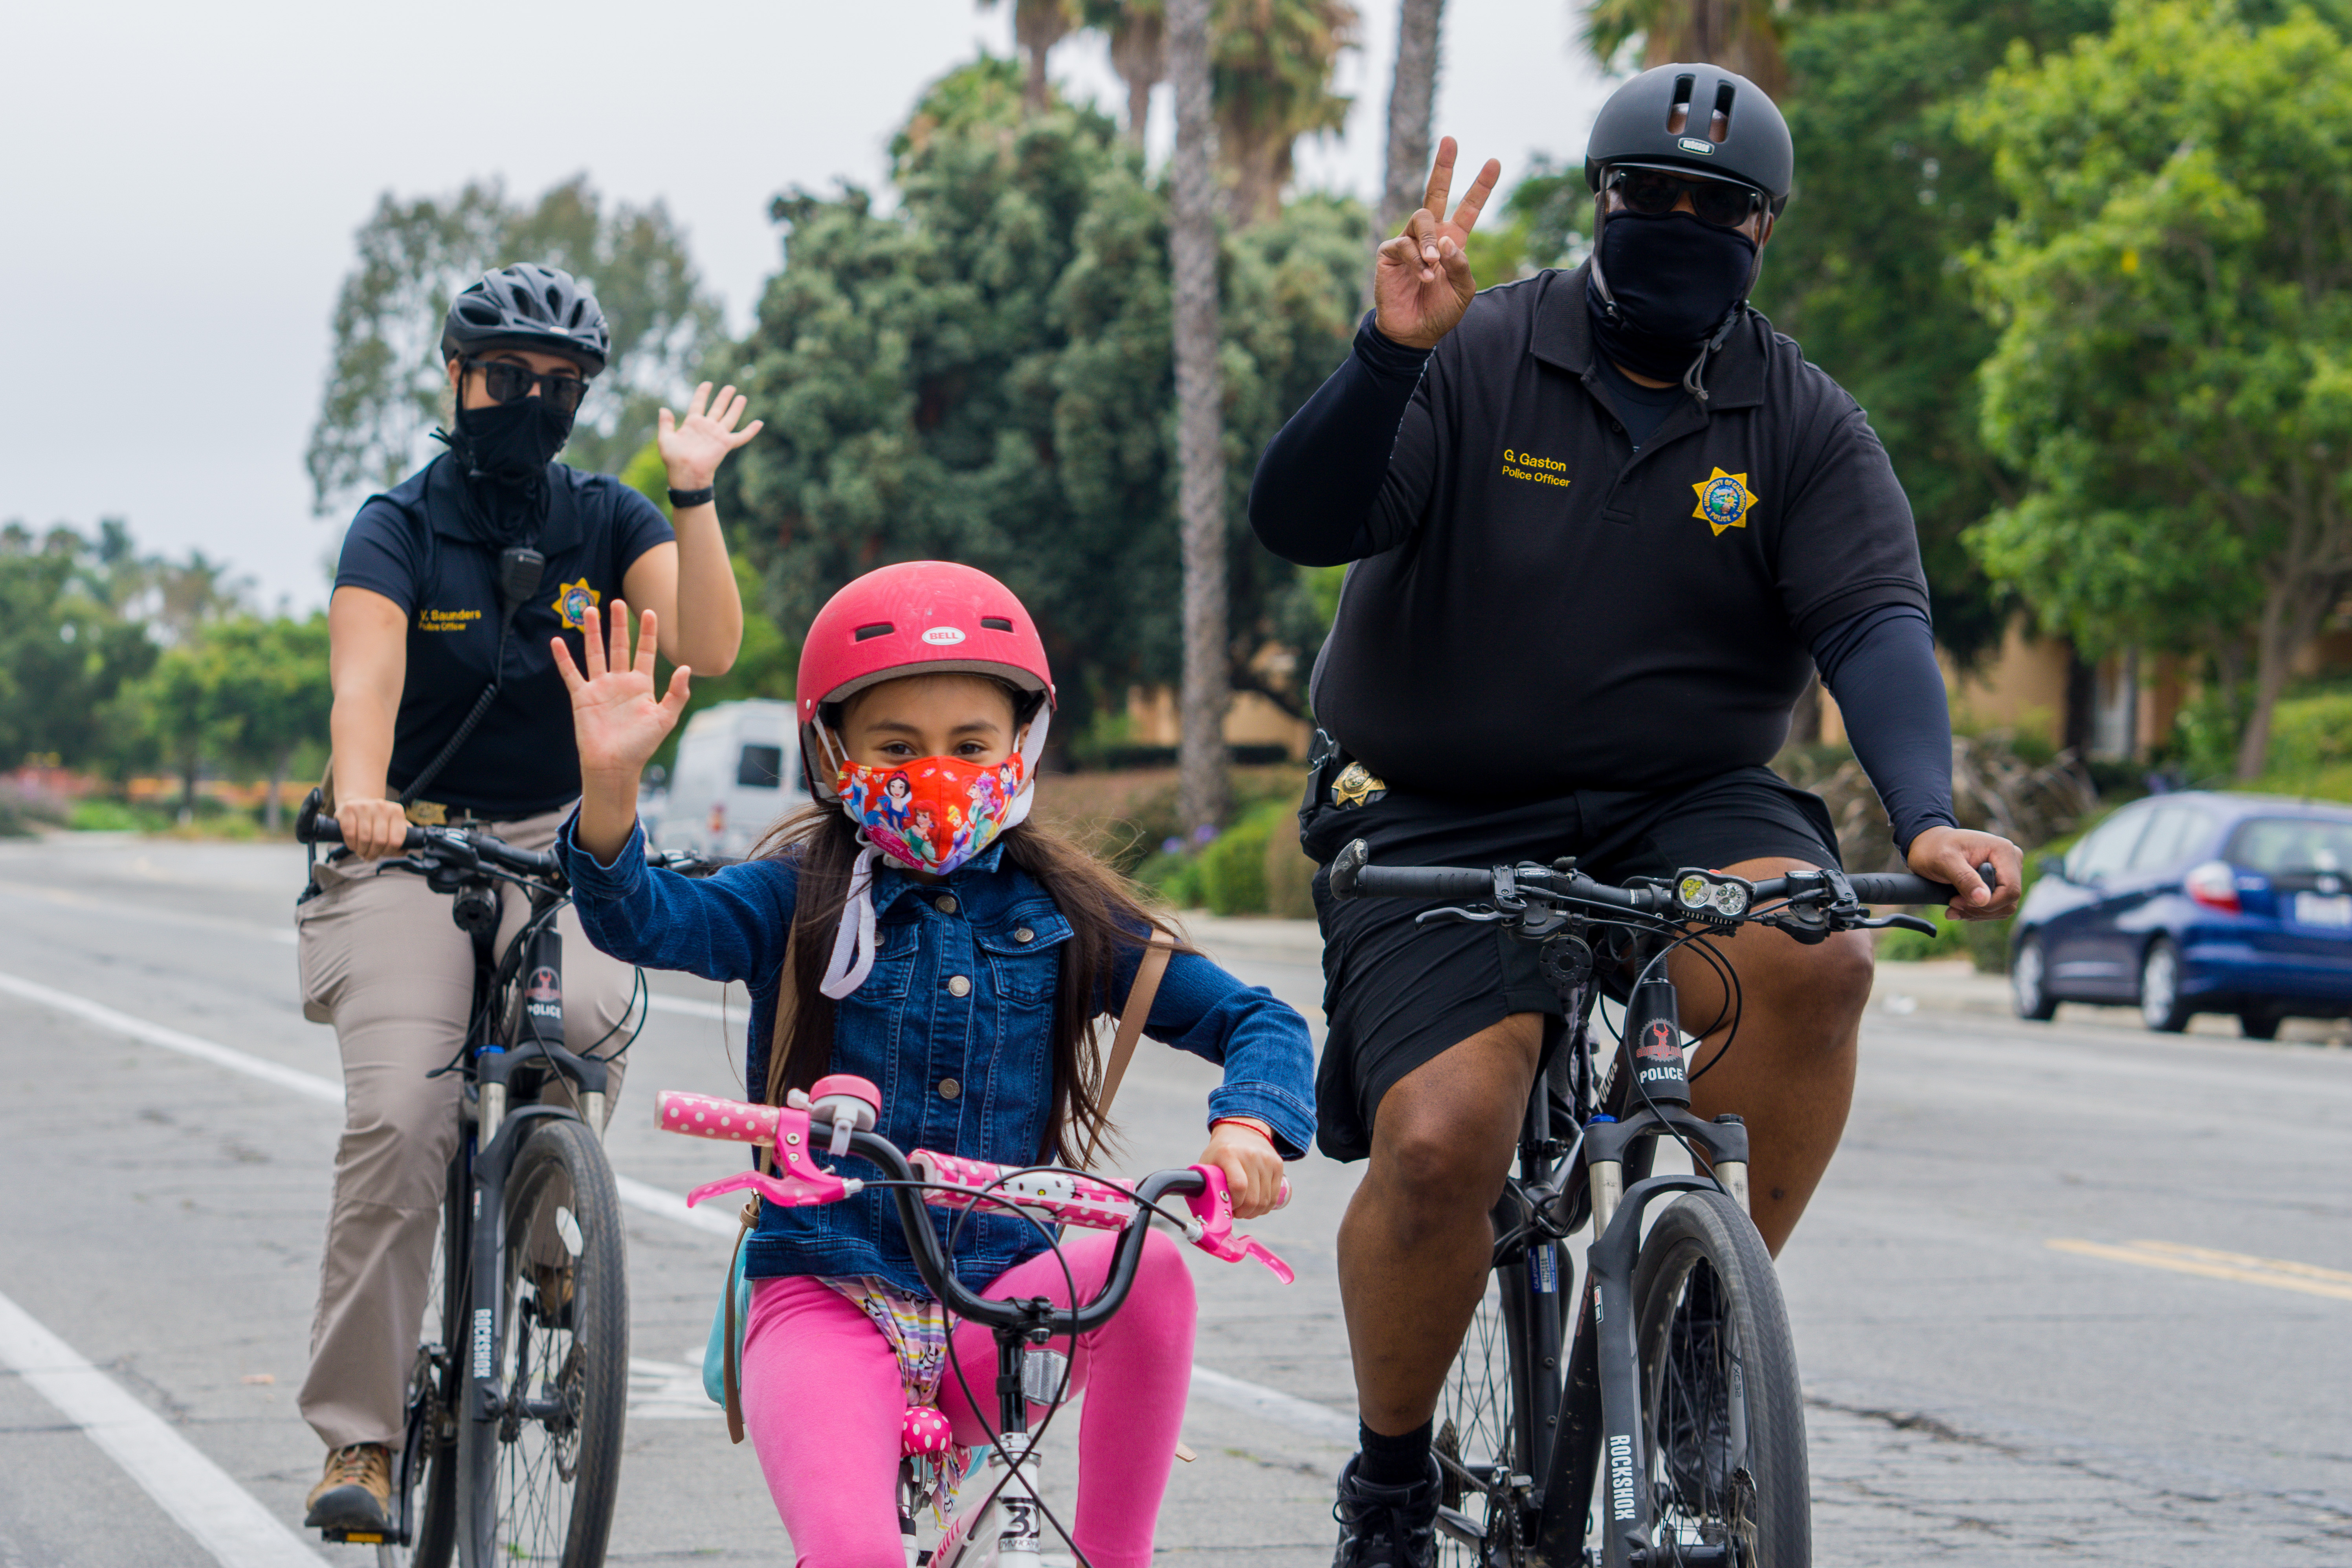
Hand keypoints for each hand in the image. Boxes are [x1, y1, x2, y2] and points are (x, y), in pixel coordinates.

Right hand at [338, 796, 409, 860]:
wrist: (357, 804)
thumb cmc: (377, 821)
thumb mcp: (392, 826)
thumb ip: (399, 839)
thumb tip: (403, 852)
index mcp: (397, 812)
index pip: (396, 840)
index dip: (389, 852)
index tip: (384, 854)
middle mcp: (382, 806)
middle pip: (380, 841)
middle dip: (374, 854)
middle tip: (370, 857)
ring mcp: (365, 806)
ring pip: (365, 839)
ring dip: (362, 851)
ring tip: (361, 852)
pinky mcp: (349, 809)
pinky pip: (350, 834)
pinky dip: (352, 845)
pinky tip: (353, 846)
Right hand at [551, 600, 690, 783]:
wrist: (615, 765)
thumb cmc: (641, 745)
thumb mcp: (665, 719)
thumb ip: (677, 694)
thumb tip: (686, 667)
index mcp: (641, 685)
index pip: (645, 652)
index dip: (648, 633)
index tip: (650, 612)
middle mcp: (620, 682)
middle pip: (619, 647)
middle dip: (618, 625)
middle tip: (617, 602)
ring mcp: (600, 688)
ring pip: (595, 653)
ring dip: (593, 632)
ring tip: (590, 610)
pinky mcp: (582, 697)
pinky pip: (571, 673)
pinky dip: (563, 658)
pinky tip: (556, 641)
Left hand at [657, 382, 761, 492]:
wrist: (686, 473)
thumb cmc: (674, 458)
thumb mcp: (665, 438)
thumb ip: (665, 423)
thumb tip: (663, 409)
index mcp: (692, 423)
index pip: (698, 403)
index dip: (703, 393)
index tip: (708, 384)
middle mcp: (707, 427)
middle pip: (717, 408)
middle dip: (724, 397)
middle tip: (730, 387)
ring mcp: (717, 434)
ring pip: (729, 417)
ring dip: (736, 407)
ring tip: (741, 397)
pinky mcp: (725, 443)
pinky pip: (741, 436)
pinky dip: (750, 431)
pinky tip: (759, 423)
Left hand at [1198, 1119, 1284, 1219]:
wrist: (1242, 1130)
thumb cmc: (1220, 1153)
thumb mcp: (1207, 1163)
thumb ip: (1202, 1185)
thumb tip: (1201, 1212)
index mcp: (1229, 1154)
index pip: (1238, 1186)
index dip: (1234, 1203)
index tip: (1227, 1207)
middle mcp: (1250, 1155)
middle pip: (1253, 1198)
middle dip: (1243, 1212)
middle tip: (1235, 1212)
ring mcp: (1266, 1160)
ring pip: (1265, 1201)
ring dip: (1254, 1212)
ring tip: (1244, 1209)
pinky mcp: (1278, 1164)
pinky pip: (1274, 1196)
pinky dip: (1265, 1206)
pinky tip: (1255, 1205)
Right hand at [1374, 137, 1502, 350]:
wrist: (1414, 332)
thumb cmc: (1440, 311)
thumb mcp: (1463, 290)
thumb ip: (1461, 264)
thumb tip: (1446, 239)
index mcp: (1452, 240)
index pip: (1468, 208)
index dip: (1481, 186)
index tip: (1495, 161)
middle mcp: (1430, 235)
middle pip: (1435, 192)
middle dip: (1444, 166)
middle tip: (1451, 139)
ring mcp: (1409, 241)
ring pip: (1421, 217)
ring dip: (1430, 240)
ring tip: (1435, 264)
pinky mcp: (1390, 253)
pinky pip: (1404, 244)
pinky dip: (1417, 260)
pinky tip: (1424, 276)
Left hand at [1907, 825, 2023, 920]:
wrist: (1930, 846)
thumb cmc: (1935, 848)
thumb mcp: (1944, 860)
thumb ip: (1964, 878)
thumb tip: (1983, 899)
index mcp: (2003, 851)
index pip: (2010, 890)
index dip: (1987, 903)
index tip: (1958, 901)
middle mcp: (2012, 861)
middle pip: (2009, 901)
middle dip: (1980, 910)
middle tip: (1953, 905)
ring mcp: (2008, 873)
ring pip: (2003, 908)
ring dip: (1977, 913)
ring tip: (1953, 906)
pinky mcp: (2000, 884)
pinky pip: (1996, 907)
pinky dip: (1977, 911)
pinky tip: (1959, 906)